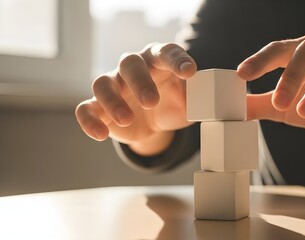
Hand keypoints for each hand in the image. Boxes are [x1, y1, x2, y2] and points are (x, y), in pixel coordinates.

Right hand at [75, 43, 196, 154]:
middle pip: (129, 64)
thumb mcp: (190, 101)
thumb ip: (196, 97)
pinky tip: (100, 135)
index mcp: (159, 60)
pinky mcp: (100, 106)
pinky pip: (86, 108)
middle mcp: (134, 68)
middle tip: (152, 101)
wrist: (157, 121)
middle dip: (140, 82)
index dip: (177, 60)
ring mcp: (115, 85)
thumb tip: (200, 100)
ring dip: (112, 100)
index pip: (167, 52)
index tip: (189, 72)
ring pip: (102, 83)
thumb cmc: (174, 102)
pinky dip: (89, 121)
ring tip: (127, 119)